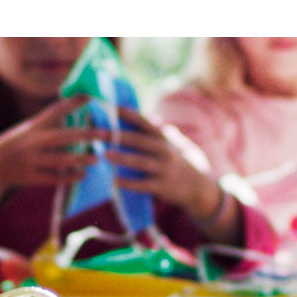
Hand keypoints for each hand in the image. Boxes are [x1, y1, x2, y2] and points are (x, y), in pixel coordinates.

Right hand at [0, 95, 108, 235]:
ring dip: (79, 159)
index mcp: (35, 126)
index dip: (73, 103)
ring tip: (96, 158)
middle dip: (85, 135)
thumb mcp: (31, 128)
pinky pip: (53, 178)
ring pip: (59, 160)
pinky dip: (69, 177)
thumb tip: (79, 108)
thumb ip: (52, 122)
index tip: (91, 97)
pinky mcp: (30, 177)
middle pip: (62, 137)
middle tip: (106, 134)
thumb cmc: (20, 144)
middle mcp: (33, 141)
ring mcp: (31, 160)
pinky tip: (83, 174)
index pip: (55, 111)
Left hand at [104, 107, 221, 216]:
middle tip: (98, 132)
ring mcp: (164, 169)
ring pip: (141, 161)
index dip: (129, 115)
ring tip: (105, 154)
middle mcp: (165, 151)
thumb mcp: (176, 143)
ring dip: (122, 157)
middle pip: (139, 140)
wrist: (199, 188)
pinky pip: (144, 185)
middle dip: (118, 135)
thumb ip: (163, 132)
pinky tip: (115, 182)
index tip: (112, 108)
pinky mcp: (163, 187)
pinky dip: (130, 184)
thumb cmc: (182, 162)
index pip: (145, 123)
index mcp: (164, 139)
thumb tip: (151, 117)